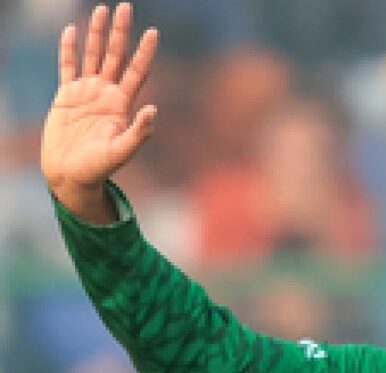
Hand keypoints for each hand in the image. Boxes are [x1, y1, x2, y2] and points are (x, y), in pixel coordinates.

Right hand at [41, 3, 158, 219]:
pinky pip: (67, 67)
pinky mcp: (66, 96)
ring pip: (93, 56)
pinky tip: (70, 30)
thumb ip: (138, 132)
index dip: (145, 52)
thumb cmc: (98, 168)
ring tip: (101, 10)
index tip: (153, 32)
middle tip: (126, 7)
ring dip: (97, 34)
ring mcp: (87, 93)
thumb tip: (153, 109)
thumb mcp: (122, 152)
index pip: (137, 71)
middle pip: (117, 56)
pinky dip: (68, 49)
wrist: (71, 175)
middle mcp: (107, 94)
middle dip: (121, 32)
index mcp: (123, 105)